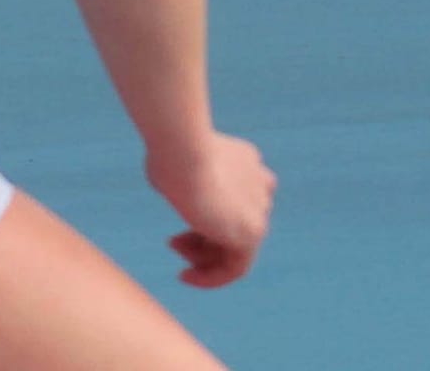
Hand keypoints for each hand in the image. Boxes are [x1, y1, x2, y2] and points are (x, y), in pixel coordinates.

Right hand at [147, 134, 275, 287]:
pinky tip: (186, 277)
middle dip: (202, 234)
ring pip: (234, 246)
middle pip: (234, 221)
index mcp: (246, 160)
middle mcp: (260, 184)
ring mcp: (259, 210)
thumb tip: (177, 190)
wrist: (183, 152)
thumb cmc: (170, 152)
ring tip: (175, 249)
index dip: (206, 208)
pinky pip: (234, 267)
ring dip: (202, 254)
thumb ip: (188, 181)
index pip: (238, 192)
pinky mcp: (252, 235)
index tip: (180, 209)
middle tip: (173, 241)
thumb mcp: (176, 162)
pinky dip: (211, 276)